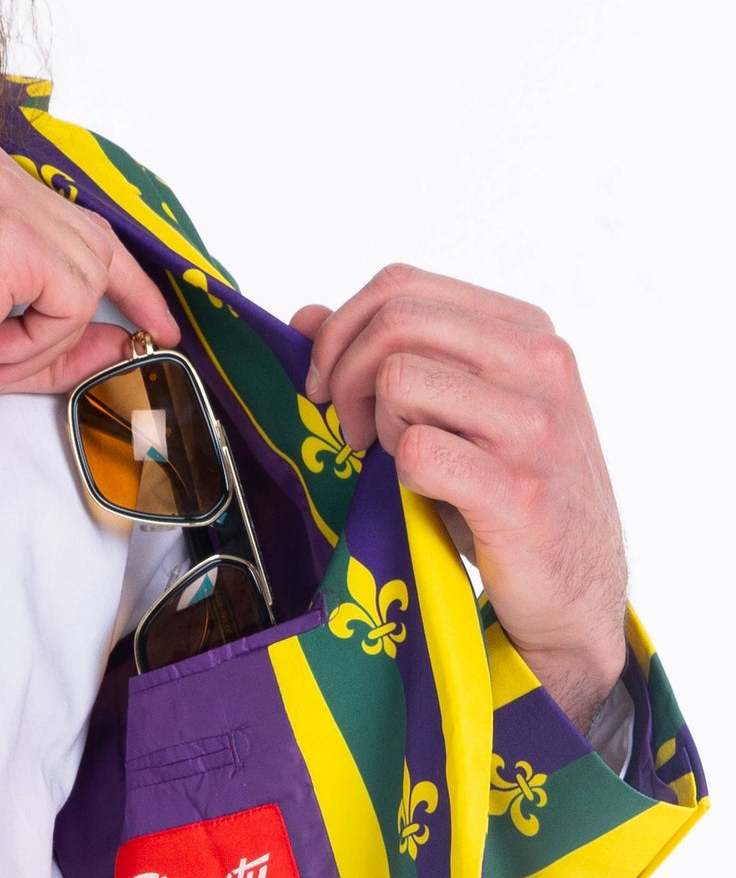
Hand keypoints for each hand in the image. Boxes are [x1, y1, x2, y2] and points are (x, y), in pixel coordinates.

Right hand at [0, 135, 178, 452]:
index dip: (126, 281)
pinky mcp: (8, 234)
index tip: (156, 322)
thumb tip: (121, 341)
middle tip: (21, 361)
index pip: (81, 223)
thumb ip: (62, 338)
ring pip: (87, 280)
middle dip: (73, 322)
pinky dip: (36, 341)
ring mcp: (1, 196)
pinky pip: (72, 301)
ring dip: (43, 338)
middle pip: (96, 250)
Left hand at [292, 265, 627, 732]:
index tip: (325, 384)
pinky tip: (420, 495)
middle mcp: (540, 364)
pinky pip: (417, 451)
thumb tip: (304, 316)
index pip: (402, 286)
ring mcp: (534, 426)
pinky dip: (399, 475)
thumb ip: (391, 356)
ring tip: (395, 464)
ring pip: (401, 380)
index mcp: (526, 331)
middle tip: (347, 431)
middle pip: (396, 321)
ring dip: (377, 427)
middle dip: (344, 375)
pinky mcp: (518, 490)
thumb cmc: (506, 497)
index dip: (341, 330)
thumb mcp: (456, 412)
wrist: (573, 590)